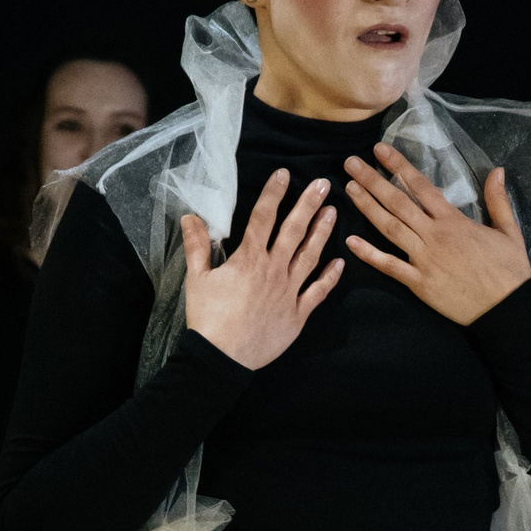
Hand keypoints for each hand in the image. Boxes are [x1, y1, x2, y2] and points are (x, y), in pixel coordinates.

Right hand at [183, 169, 342, 369]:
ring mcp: (288, 292)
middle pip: (294, 231)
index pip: (263, 218)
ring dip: (322, 233)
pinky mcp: (297, 315)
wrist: (221, 357)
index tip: (285, 174)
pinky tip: (340, 262)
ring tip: (333, 212)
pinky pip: (317, 292)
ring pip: (310, 256)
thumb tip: (190, 217)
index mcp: (249, 259)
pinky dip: (329, 277)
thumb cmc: (208, 318)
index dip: (274, 193)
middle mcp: (273, 270)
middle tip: (323, 184)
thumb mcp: (197, 279)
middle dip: (308, 205)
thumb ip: (196, 246)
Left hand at [341, 143, 530, 323]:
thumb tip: (497, 170)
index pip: (422, 187)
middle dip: (373, 181)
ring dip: (368, 207)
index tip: (380, 150)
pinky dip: (370, 254)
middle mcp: (435, 236)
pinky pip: (390, 266)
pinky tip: (350, 241)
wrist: (507, 309)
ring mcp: (424, 260)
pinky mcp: (419, 284)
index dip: (399, 166)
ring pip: (390, 228)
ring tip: (349, 188)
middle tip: (351, 164)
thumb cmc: (510, 271)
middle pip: (399, 203)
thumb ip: (498, 200)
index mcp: (454, 221)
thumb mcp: (509, 231)